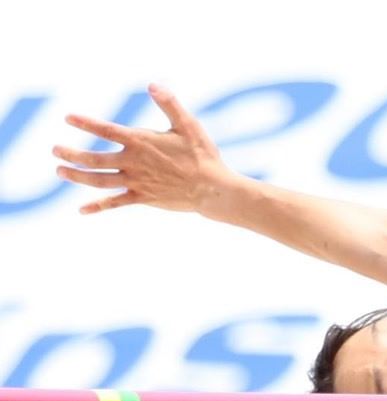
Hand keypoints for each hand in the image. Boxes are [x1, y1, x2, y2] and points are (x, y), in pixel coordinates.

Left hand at [54, 84, 231, 215]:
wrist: (213, 189)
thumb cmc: (202, 156)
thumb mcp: (187, 125)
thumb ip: (169, 104)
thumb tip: (152, 84)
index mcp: (141, 142)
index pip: (106, 130)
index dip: (86, 123)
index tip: (68, 118)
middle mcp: (134, 162)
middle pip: (94, 158)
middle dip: (72, 154)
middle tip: (54, 150)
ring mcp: (137, 182)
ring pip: (99, 180)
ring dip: (77, 176)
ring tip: (60, 171)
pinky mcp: (143, 198)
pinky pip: (115, 203)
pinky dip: (98, 206)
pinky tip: (81, 210)